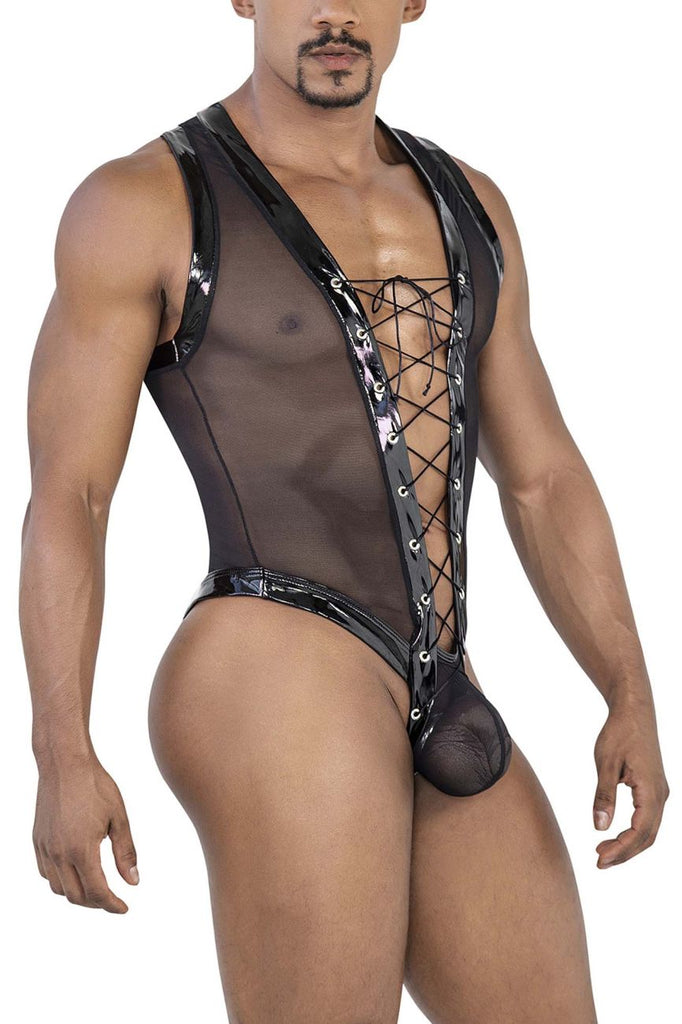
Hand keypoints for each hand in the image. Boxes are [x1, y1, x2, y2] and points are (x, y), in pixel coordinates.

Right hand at [32, 751, 138, 911]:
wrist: (65, 763)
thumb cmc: (96, 786)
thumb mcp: (119, 818)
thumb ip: (126, 852)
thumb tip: (133, 882)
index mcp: (82, 850)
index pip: (97, 892)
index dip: (112, 905)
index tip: (124, 907)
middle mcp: (59, 854)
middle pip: (76, 896)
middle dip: (97, 904)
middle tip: (113, 900)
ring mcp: (45, 848)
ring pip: (58, 888)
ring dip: (78, 894)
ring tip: (96, 887)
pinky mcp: (37, 840)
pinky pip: (46, 873)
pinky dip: (61, 881)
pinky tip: (76, 872)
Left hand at [593, 697, 669, 868]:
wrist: (634, 711)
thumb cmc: (619, 733)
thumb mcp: (606, 763)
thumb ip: (603, 795)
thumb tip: (599, 827)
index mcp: (650, 791)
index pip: (639, 832)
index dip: (621, 850)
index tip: (599, 859)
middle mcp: (660, 795)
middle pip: (647, 837)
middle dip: (624, 853)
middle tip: (598, 862)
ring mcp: (659, 792)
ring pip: (649, 830)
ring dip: (628, 845)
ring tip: (603, 853)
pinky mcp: (654, 787)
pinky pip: (648, 818)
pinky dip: (633, 832)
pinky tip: (615, 834)